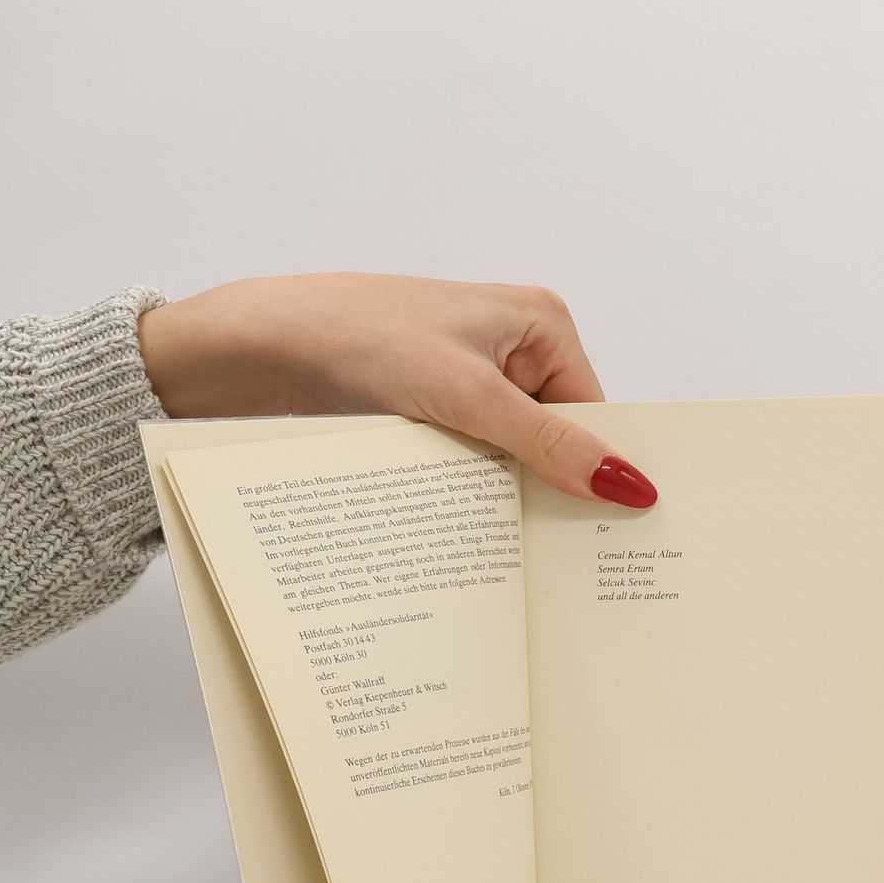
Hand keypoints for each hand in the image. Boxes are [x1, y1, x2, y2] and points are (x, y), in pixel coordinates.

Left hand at [137, 274, 656, 506]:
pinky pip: (470, 460)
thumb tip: (629, 482)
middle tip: (562, 559)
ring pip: (511, 456)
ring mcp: (468, 379)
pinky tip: (465, 528)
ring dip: (504, 496)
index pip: (595, 414)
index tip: (608, 537)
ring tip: (510, 549)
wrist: (254, 345)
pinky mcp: (428, 407)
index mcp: (541, 322)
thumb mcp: (468, 398)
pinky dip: (467, 491)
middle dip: (551, 489)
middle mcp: (512, 346)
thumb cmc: (359, 337)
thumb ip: (550, 445)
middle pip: (557, 439)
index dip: (598, 472)